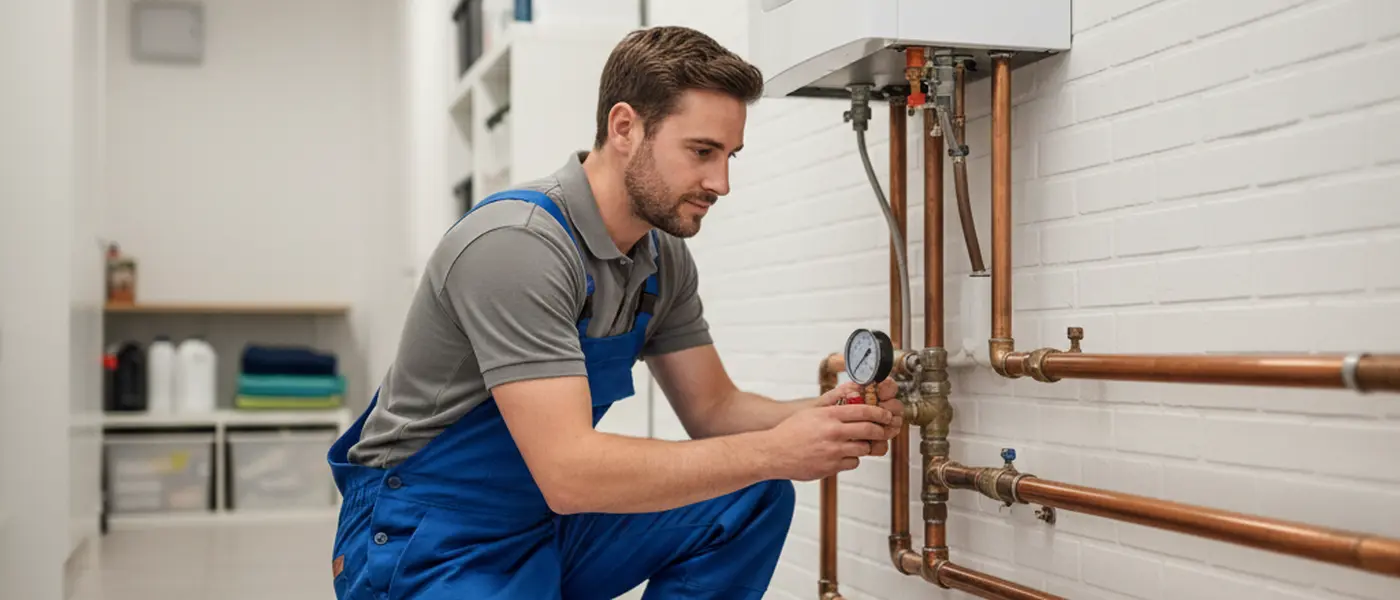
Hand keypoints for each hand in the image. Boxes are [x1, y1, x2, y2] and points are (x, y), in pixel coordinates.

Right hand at [763, 382, 899, 480]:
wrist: (774, 453)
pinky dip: (851, 459)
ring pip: (863, 448)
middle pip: (869, 430)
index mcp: (829, 415)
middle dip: (880, 430)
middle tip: (882, 430)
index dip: (880, 414)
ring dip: (864, 446)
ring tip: (857, 443)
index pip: (864, 412)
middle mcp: (833, 432)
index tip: (885, 416)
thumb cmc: (790, 431)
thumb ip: (832, 404)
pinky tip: (842, 455)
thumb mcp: (811, 412)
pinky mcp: (831, 467)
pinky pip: (852, 462)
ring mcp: (833, 451)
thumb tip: (851, 394)